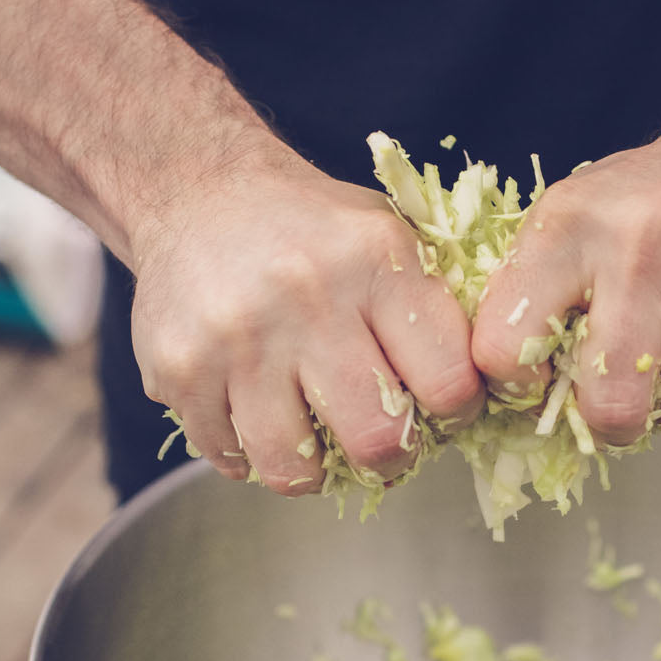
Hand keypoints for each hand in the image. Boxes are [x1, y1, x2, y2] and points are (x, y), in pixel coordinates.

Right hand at [129, 148, 483, 492]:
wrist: (196, 189)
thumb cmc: (312, 230)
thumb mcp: (388, 240)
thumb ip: (434, 313)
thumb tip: (482, 405)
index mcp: (377, 264)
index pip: (448, 383)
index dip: (456, 413)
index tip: (444, 410)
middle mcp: (307, 299)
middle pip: (376, 441)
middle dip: (391, 460)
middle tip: (386, 447)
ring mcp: (237, 339)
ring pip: (292, 469)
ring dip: (314, 471)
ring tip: (317, 440)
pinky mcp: (178, 369)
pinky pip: (228, 458)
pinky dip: (248, 454)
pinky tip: (259, 416)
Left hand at [470, 112, 660, 444]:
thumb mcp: (581, 214)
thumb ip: (540, 296)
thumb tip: (515, 403)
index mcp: (573, 225)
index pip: (506, 350)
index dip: (519, 388)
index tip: (540, 384)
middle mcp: (646, 249)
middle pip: (612, 405)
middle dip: (615, 420)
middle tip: (624, 398)